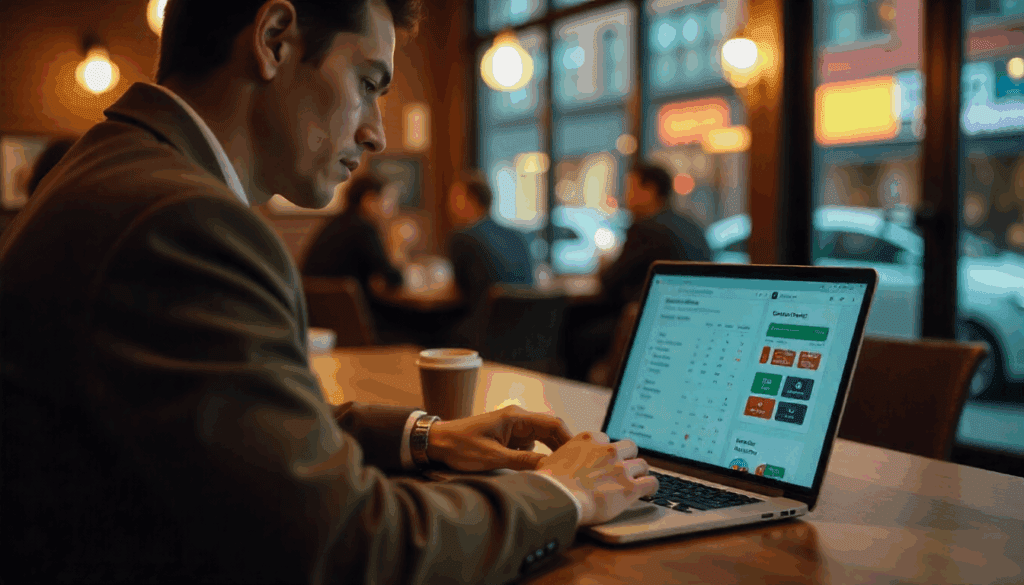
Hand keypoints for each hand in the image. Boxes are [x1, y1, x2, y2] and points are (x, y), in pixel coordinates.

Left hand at [426, 405, 572, 471]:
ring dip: (551, 453)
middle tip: (575, 468)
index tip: (580, 456)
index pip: (553, 424)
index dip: (570, 439)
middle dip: (563, 448)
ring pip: (542, 439)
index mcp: (517, 417)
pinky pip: (530, 446)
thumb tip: (549, 468)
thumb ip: (522, 462)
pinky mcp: (508, 439)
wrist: (437, 442)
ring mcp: (514, 429)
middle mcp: (518, 419)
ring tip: (562, 470)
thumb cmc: (461, 446)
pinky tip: (542, 470)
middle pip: (551, 431)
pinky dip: (538, 457)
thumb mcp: (493, 458)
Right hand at [533, 431, 657, 525]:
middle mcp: (608, 450)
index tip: (604, 459)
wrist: (558, 498)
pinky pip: (651, 483)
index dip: (605, 451)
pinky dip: (651, 487)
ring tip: (638, 481)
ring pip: (643, 464)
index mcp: (588, 439)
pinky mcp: (630, 488)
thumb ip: (559, 459)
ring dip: (640, 473)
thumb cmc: (549, 483)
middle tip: (624, 468)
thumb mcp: (548, 461)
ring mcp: (621, 468)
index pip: (605, 439)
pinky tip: (649, 491)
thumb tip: (550, 465)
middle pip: (629, 447)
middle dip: (628, 457)